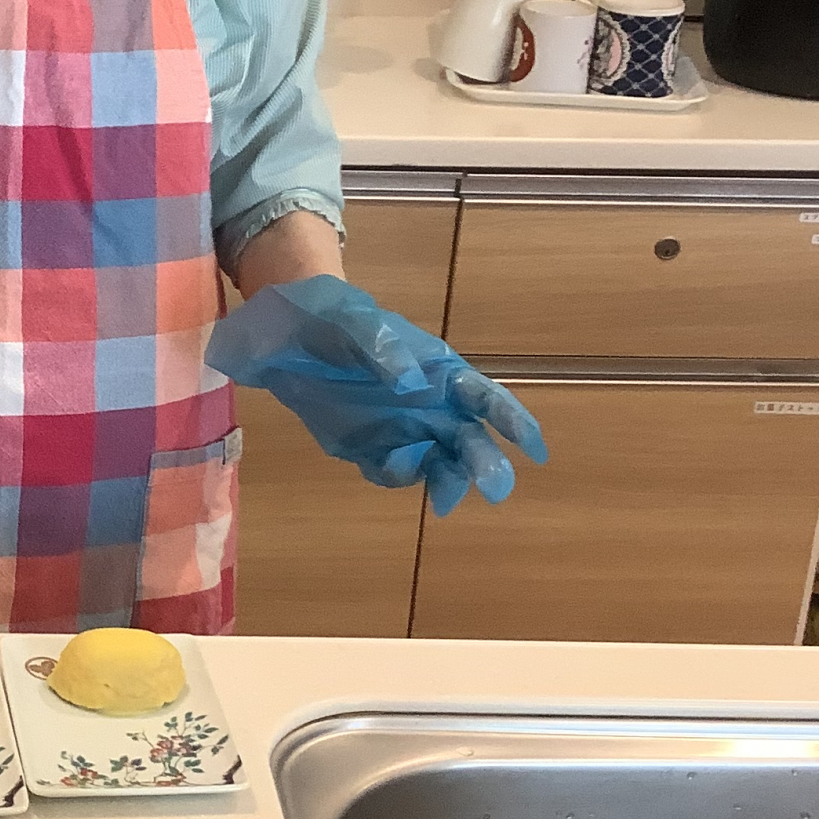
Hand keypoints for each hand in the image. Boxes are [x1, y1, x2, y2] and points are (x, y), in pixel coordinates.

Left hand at [205, 275, 545, 517]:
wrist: (286, 338)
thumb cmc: (334, 320)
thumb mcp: (356, 325)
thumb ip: (385, 350)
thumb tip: (412, 382)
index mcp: (441, 373)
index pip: (485, 398)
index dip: (512, 421)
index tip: (532, 446)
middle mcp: (431, 408)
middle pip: (469, 441)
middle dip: (485, 464)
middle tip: (495, 488)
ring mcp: (402, 431)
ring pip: (438, 465)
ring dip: (448, 481)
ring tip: (445, 499)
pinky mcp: (368, 449)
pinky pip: (392, 471)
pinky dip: (398, 474)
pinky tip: (388, 465)